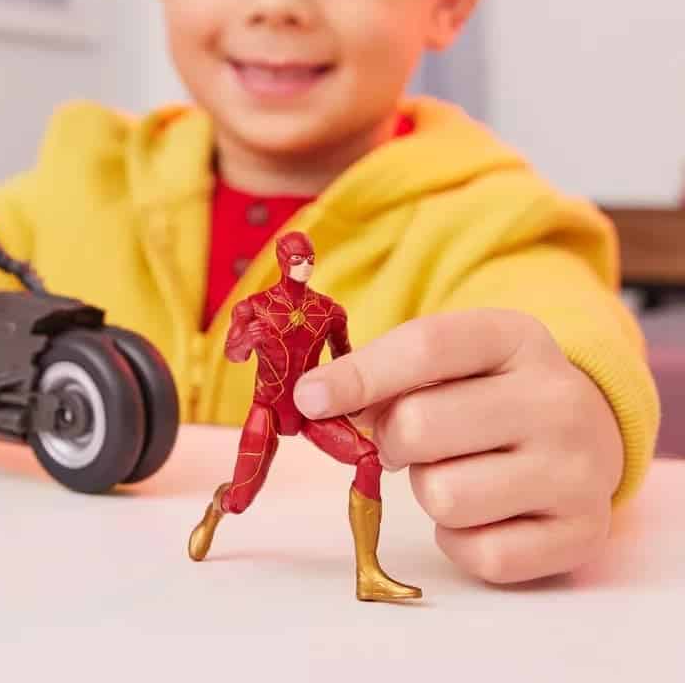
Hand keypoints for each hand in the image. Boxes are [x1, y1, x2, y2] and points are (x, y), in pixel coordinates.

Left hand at [292, 309, 622, 583]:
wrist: (584, 430)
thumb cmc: (489, 389)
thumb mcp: (451, 358)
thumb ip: (386, 371)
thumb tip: (316, 402)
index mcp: (516, 338)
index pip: (424, 347)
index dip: (356, 375)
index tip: (308, 398)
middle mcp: (557, 399)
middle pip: (420, 426)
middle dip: (391, 439)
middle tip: (405, 440)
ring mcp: (578, 470)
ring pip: (443, 496)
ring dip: (428, 489)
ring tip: (453, 470)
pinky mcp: (582, 534)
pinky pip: (480, 554)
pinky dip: (461, 539)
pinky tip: (481, 510)